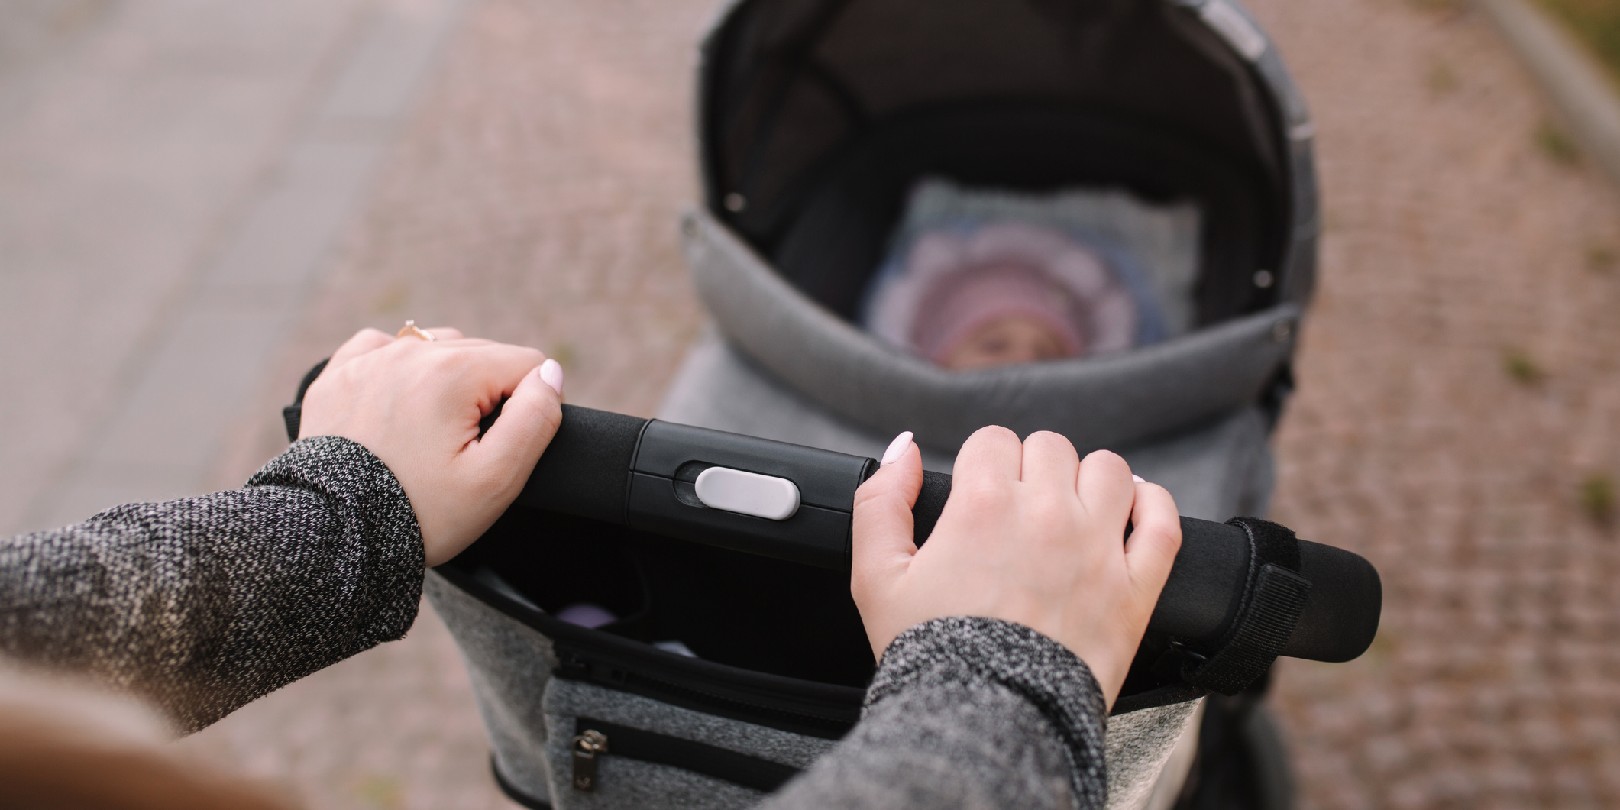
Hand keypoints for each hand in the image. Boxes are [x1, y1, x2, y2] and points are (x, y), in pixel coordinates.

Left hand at [298, 327, 564, 566]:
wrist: (330, 540)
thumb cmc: (420, 513)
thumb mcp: (495, 479)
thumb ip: (535, 419)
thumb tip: (550, 372)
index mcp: (453, 371)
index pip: (526, 364)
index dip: (528, 407)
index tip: (501, 448)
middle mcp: (410, 351)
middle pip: (483, 353)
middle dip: (487, 395)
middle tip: (462, 452)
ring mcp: (368, 360)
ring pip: (437, 347)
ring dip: (446, 380)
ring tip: (430, 435)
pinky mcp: (337, 375)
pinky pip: (382, 347)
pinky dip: (398, 370)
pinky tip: (396, 408)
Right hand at [850, 427, 1180, 707]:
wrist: (986, 722)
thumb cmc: (930, 654)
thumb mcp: (875, 578)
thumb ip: (879, 503)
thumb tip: (904, 450)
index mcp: (983, 505)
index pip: (993, 440)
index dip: (983, 463)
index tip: (980, 493)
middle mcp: (1046, 515)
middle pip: (1051, 448)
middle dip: (1031, 471)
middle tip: (1016, 512)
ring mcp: (1098, 549)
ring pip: (1109, 470)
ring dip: (1088, 481)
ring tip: (1070, 511)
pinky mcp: (1136, 589)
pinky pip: (1164, 522)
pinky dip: (1153, 504)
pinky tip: (1132, 510)